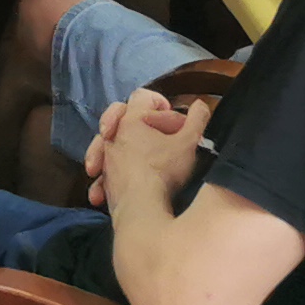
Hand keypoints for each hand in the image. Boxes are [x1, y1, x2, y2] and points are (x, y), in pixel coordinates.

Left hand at [84, 88, 212, 211]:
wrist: (140, 208)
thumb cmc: (164, 171)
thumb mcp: (190, 143)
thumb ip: (198, 120)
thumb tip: (201, 104)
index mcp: (133, 119)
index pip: (142, 96)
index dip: (157, 102)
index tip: (170, 116)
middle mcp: (114, 135)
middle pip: (117, 114)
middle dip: (131, 119)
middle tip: (148, 131)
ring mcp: (107, 158)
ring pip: (104, 143)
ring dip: (123, 147)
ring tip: (140, 158)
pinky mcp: (106, 180)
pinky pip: (103, 172)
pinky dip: (109, 175)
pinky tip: (122, 183)